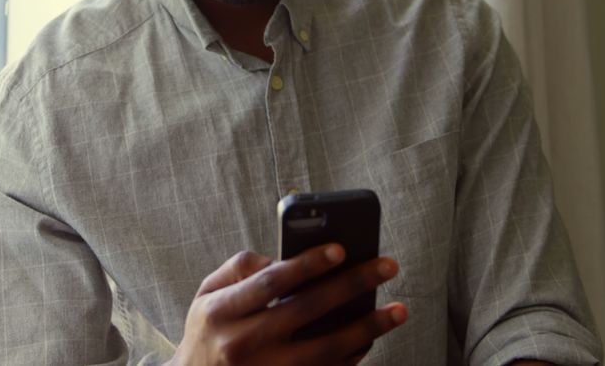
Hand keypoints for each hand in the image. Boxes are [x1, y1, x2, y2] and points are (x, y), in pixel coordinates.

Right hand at [167, 244, 406, 365]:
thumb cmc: (207, 333)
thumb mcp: (205, 295)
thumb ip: (239, 268)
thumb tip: (283, 257)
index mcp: (220, 314)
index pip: (271, 283)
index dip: (308, 264)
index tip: (341, 249)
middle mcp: (242, 345)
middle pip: (307, 311)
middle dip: (351, 286)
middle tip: (386, 267)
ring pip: (326, 350)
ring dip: (368, 329)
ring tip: (398, 311)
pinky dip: (353, 358)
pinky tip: (373, 339)